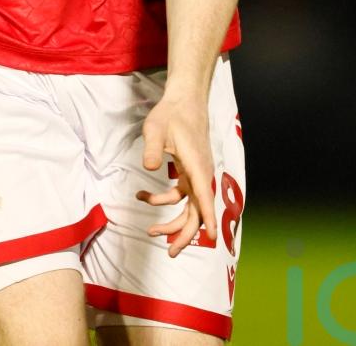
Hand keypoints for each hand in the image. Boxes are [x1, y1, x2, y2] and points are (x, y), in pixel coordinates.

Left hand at [136, 93, 216, 257]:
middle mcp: (201, 175)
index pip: (205, 197)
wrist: (184, 102)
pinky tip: (143, 196)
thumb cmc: (171, 114)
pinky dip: (163, 200)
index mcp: (197, 166)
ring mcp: (197, 175)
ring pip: (190, 207)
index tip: (213, 238)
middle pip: (199, 211)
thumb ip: (153, 148)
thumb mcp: (156, 129)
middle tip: (170, 252)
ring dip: (172, 221)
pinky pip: (181, 195)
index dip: (210, 219)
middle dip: (185, 233)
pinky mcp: (190, 173)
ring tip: (150, 230)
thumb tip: (150, 168)